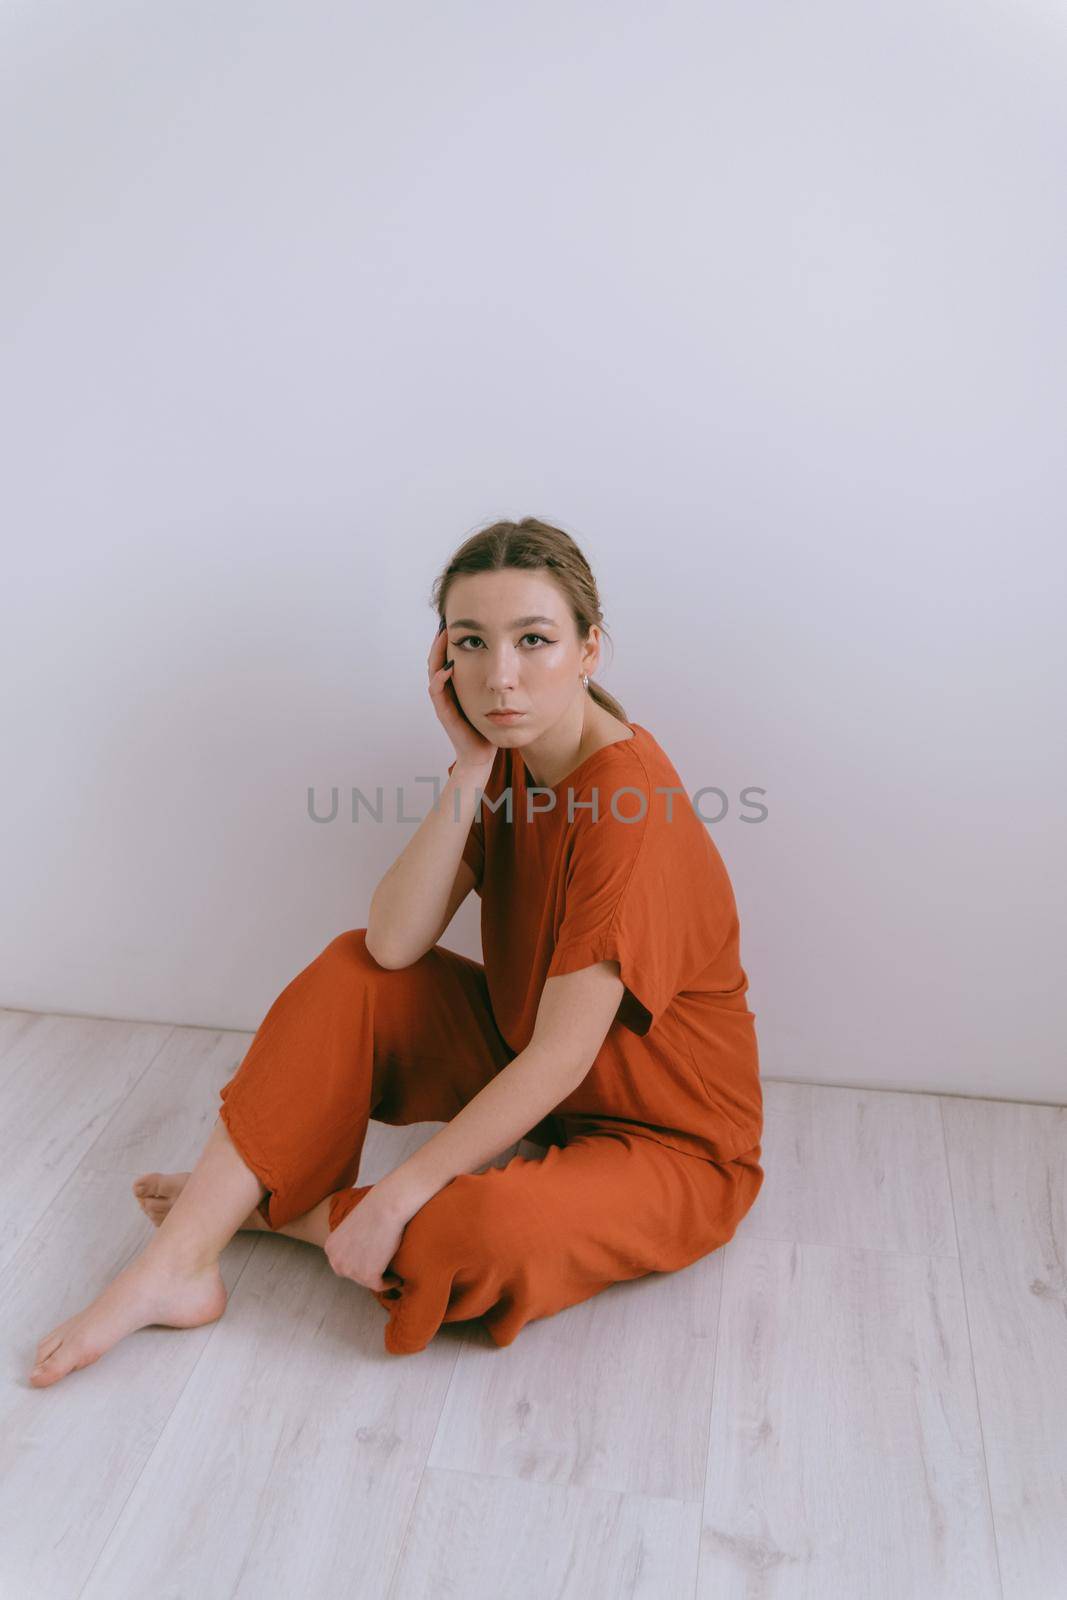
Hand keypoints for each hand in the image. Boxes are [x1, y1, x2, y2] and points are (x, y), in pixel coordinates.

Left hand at [324, 1186, 409, 1293]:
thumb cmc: (375, 1211)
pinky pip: (380, 1286)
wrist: (387, 1206)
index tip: (372, 1262)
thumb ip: (350, 1244)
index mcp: (330, 1247)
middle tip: (383, 1268)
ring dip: (380, 1277)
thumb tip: (360, 1256)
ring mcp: (351, 1270)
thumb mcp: (352, 1228)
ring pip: (367, 1281)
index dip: (358, 1263)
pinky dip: (390, 1283)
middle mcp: (336, 1261)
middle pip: (353, 1275)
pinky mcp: (368, 1275)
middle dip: (367, 1272)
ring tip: (392, 1272)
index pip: (343, 1263)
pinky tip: (397, 1278)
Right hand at [427, 620, 496, 770]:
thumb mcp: (494, 696)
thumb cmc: (489, 725)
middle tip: (447, 621)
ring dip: (437, 653)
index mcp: (457, 684)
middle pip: (438, 658)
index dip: (452, 638)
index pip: (449, 654)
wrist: (483, 754)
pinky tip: (448, 668)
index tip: (460, 620)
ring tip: (443, 636)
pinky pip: (436, 692)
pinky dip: (440, 678)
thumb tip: (510, 658)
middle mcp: (447, 690)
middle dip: (441, 639)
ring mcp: (444, 700)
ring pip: (433, 670)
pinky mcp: (444, 712)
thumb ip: (497, 679)